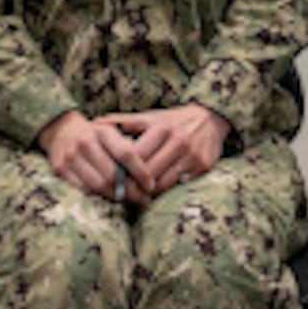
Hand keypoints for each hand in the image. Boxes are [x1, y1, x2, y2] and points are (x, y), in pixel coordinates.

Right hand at [38, 110, 154, 204]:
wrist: (61, 131)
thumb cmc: (96, 135)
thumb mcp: (112, 132)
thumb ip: (127, 148)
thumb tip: (150, 174)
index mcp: (102, 131)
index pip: (126, 154)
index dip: (141, 172)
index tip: (151, 185)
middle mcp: (85, 142)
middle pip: (112, 175)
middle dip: (131, 191)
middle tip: (144, 199)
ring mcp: (71, 157)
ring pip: (98, 186)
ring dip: (117, 198)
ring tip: (130, 201)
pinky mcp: (60, 170)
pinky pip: (83, 190)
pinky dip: (99, 197)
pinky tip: (110, 198)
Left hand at [96, 103, 230, 194]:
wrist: (209, 118)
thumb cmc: (173, 120)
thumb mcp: (151, 116)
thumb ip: (125, 121)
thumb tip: (97, 122)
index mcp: (162, 126)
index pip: (136, 155)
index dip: (123, 168)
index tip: (114, 176)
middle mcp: (178, 140)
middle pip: (148, 171)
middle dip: (135, 183)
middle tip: (124, 191)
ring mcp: (192, 154)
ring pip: (163, 182)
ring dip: (149, 190)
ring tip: (138, 192)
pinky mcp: (202, 166)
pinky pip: (178, 184)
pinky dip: (166, 189)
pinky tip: (156, 189)